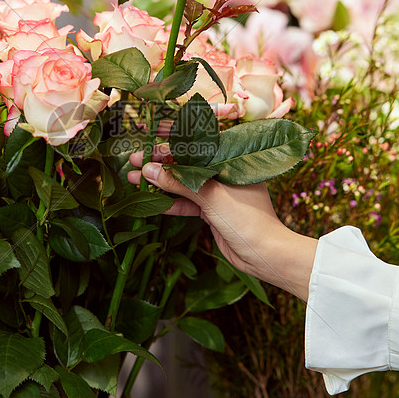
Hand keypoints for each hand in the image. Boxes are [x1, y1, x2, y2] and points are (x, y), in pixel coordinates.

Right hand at [127, 144, 317, 300]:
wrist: (265, 253)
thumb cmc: (247, 218)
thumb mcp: (211, 196)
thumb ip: (179, 182)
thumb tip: (148, 170)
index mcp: (230, 159)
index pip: (195, 145)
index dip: (168, 144)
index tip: (145, 144)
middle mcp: (224, 172)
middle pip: (186, 163)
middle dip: (159, 163)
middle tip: (133, 161)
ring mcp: (218, 192)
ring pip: (184, 184)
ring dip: (160, 183)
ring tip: (134, 180)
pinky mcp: (213, 211)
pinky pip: (188, 202)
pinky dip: (171, 202)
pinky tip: (152, 201)